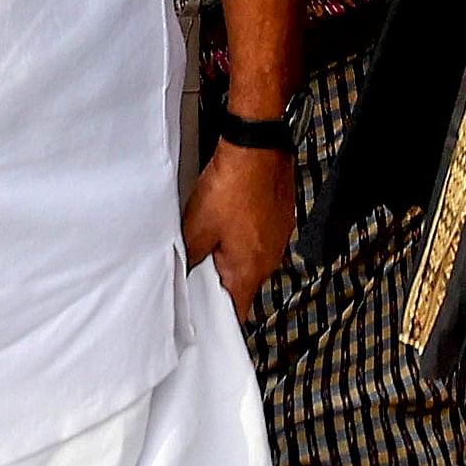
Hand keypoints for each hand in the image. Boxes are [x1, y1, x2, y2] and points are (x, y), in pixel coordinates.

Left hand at [182, 140, 296, 319]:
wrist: (257, 146)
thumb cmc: (233, 184)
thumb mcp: (195, 229)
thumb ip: (189, 260)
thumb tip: (184, 276)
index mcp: (250, 269)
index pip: (238, 312)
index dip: (219, 319)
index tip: (205, 319)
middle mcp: (270, 258)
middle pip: (243, 284)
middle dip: (220, 280)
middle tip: (198, 265)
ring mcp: (279, 236)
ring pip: (251, 259)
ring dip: (232, 255)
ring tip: (213, 234)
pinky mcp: (281, 217)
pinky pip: (260, 238)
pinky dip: (245, 235)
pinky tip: (229, 217)